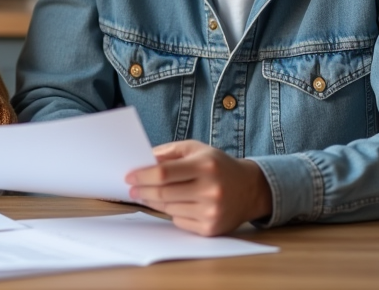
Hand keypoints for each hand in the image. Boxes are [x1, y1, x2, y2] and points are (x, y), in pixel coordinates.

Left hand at [125, 140, 272, 235]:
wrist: (250, 189)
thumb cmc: (217, 166)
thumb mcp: (196, 149)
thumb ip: (169, 152)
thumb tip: (142, 162)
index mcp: (205, 166)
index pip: (164, 173)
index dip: (143, 175)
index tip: (129, 176)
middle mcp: (210, 190)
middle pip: (163, 193)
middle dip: (143, 191)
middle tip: (132, 189)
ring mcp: (211, 212)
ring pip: (169, 209)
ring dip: (154, 202)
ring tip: (149, 195)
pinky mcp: (211, 229)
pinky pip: (179, 221)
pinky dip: (172, 213)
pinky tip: (174, 204)